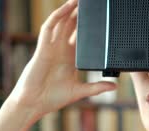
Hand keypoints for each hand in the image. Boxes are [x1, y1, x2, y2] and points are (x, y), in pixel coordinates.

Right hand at [6, 0, 116, 122]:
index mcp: (70, 59)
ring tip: (79, 0)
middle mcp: (60, 50)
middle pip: (71, 26)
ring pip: (61, 23)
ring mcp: (51, 48)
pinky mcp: (42, 48)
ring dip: (69, 10)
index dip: (89, 28)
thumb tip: (114, 86)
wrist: (34, 103)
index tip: (101, 20)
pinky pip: (49, 28)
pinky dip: (57, 16)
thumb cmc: (52, 98)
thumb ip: (97, 87)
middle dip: (80, 15)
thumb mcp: (80, 91)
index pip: (81, 38)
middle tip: (92, 5)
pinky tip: (66, 8)